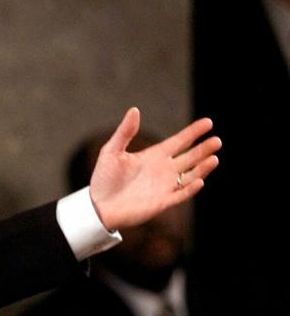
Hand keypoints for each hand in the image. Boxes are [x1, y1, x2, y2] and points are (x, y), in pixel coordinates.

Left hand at [89, 108, 220, 230]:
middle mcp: (163, 170)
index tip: (208, 122)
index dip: (193, 132)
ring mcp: (164, 186)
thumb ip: (125, 132)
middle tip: (217, 140)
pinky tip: (199, 180)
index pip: (179, 142)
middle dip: (203, 149)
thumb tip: (134, 110)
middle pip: (190, 157)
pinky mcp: (162, 202)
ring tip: (214, 157)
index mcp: (153, 156)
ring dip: (203, 167)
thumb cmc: (104, 178)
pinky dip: (191, 188)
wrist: (98, 205)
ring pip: (191, 175)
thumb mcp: (112, 151)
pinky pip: (181, 194)